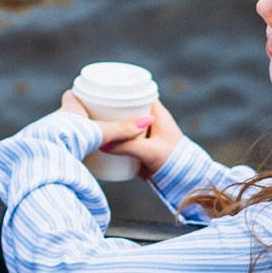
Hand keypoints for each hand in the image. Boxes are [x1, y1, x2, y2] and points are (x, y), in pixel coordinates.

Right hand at [60, 92, 185, 176]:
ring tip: (89, 123)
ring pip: (122, 124)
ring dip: (109, 124)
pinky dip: (112, 139)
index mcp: (156, 113)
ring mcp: (142, 135)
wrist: (182, 183)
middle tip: (89, 109)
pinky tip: (97, 140)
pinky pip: (122, 139)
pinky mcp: (138, 148)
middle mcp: (148, 121)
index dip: (120, 90)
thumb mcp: (149, 151)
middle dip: (109, 108)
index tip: (101, 91)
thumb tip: (103, 143)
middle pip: (125, 108)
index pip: (136, 93)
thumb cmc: (174, 161)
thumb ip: (128, 146)